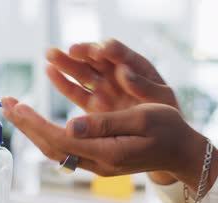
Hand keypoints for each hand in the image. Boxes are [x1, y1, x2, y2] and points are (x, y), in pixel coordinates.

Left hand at [1, 97, 217, 192]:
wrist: (181, 153)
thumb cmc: (167, 131)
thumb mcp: (142, 120)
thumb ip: (105, 124)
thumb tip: (69, 125)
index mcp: (107, 153)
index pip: (60, 139)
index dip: (36, 123)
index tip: (17, 105)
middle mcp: (98, 164)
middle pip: (52, 146)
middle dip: (27, 125)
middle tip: (6, 103)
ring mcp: (97, 165)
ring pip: (57, 149)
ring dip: (34, 130)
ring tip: (17, 110)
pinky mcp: (100, 160)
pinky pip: (67, 149)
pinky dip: (48, 133)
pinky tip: (39, 122)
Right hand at [46, 39, 178, 112]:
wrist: (164, 139)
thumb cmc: (167, 116)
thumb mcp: (162, 99)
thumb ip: (144, 87)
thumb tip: (123, 72)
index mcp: (138, 69)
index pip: (121, 54)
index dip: (110, 51)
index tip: (101, 50)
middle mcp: (118, 75)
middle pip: (97, 59)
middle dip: (83, 52)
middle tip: (70, 49)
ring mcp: (105, 89)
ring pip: (83, 73)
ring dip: (67, 63)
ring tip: (50, 54)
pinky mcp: (95, 105)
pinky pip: (77, 92)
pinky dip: (64, 82)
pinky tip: (50, 71)